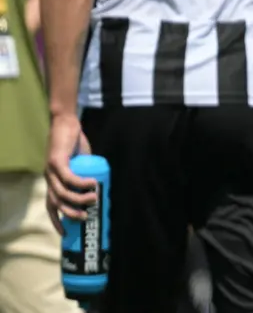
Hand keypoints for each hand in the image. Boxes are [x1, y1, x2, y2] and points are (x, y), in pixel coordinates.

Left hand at [44, 114, 95, 233]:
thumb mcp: (81, 164)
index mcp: (52, 182)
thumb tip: (101, 188)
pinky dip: (81, 183)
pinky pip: (69, 177)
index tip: (66, 233)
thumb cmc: (74, 144)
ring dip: (78, 199)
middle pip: (56, 203)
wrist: (67, 124)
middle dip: (69, 214)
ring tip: (93, 199)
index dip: (57, 221)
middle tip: (85, 218)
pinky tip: (92, 184)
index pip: (50, 206)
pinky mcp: (56, 162)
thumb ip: (86, 174)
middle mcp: (48, 179)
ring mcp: (51, 171)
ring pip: (62, 193)